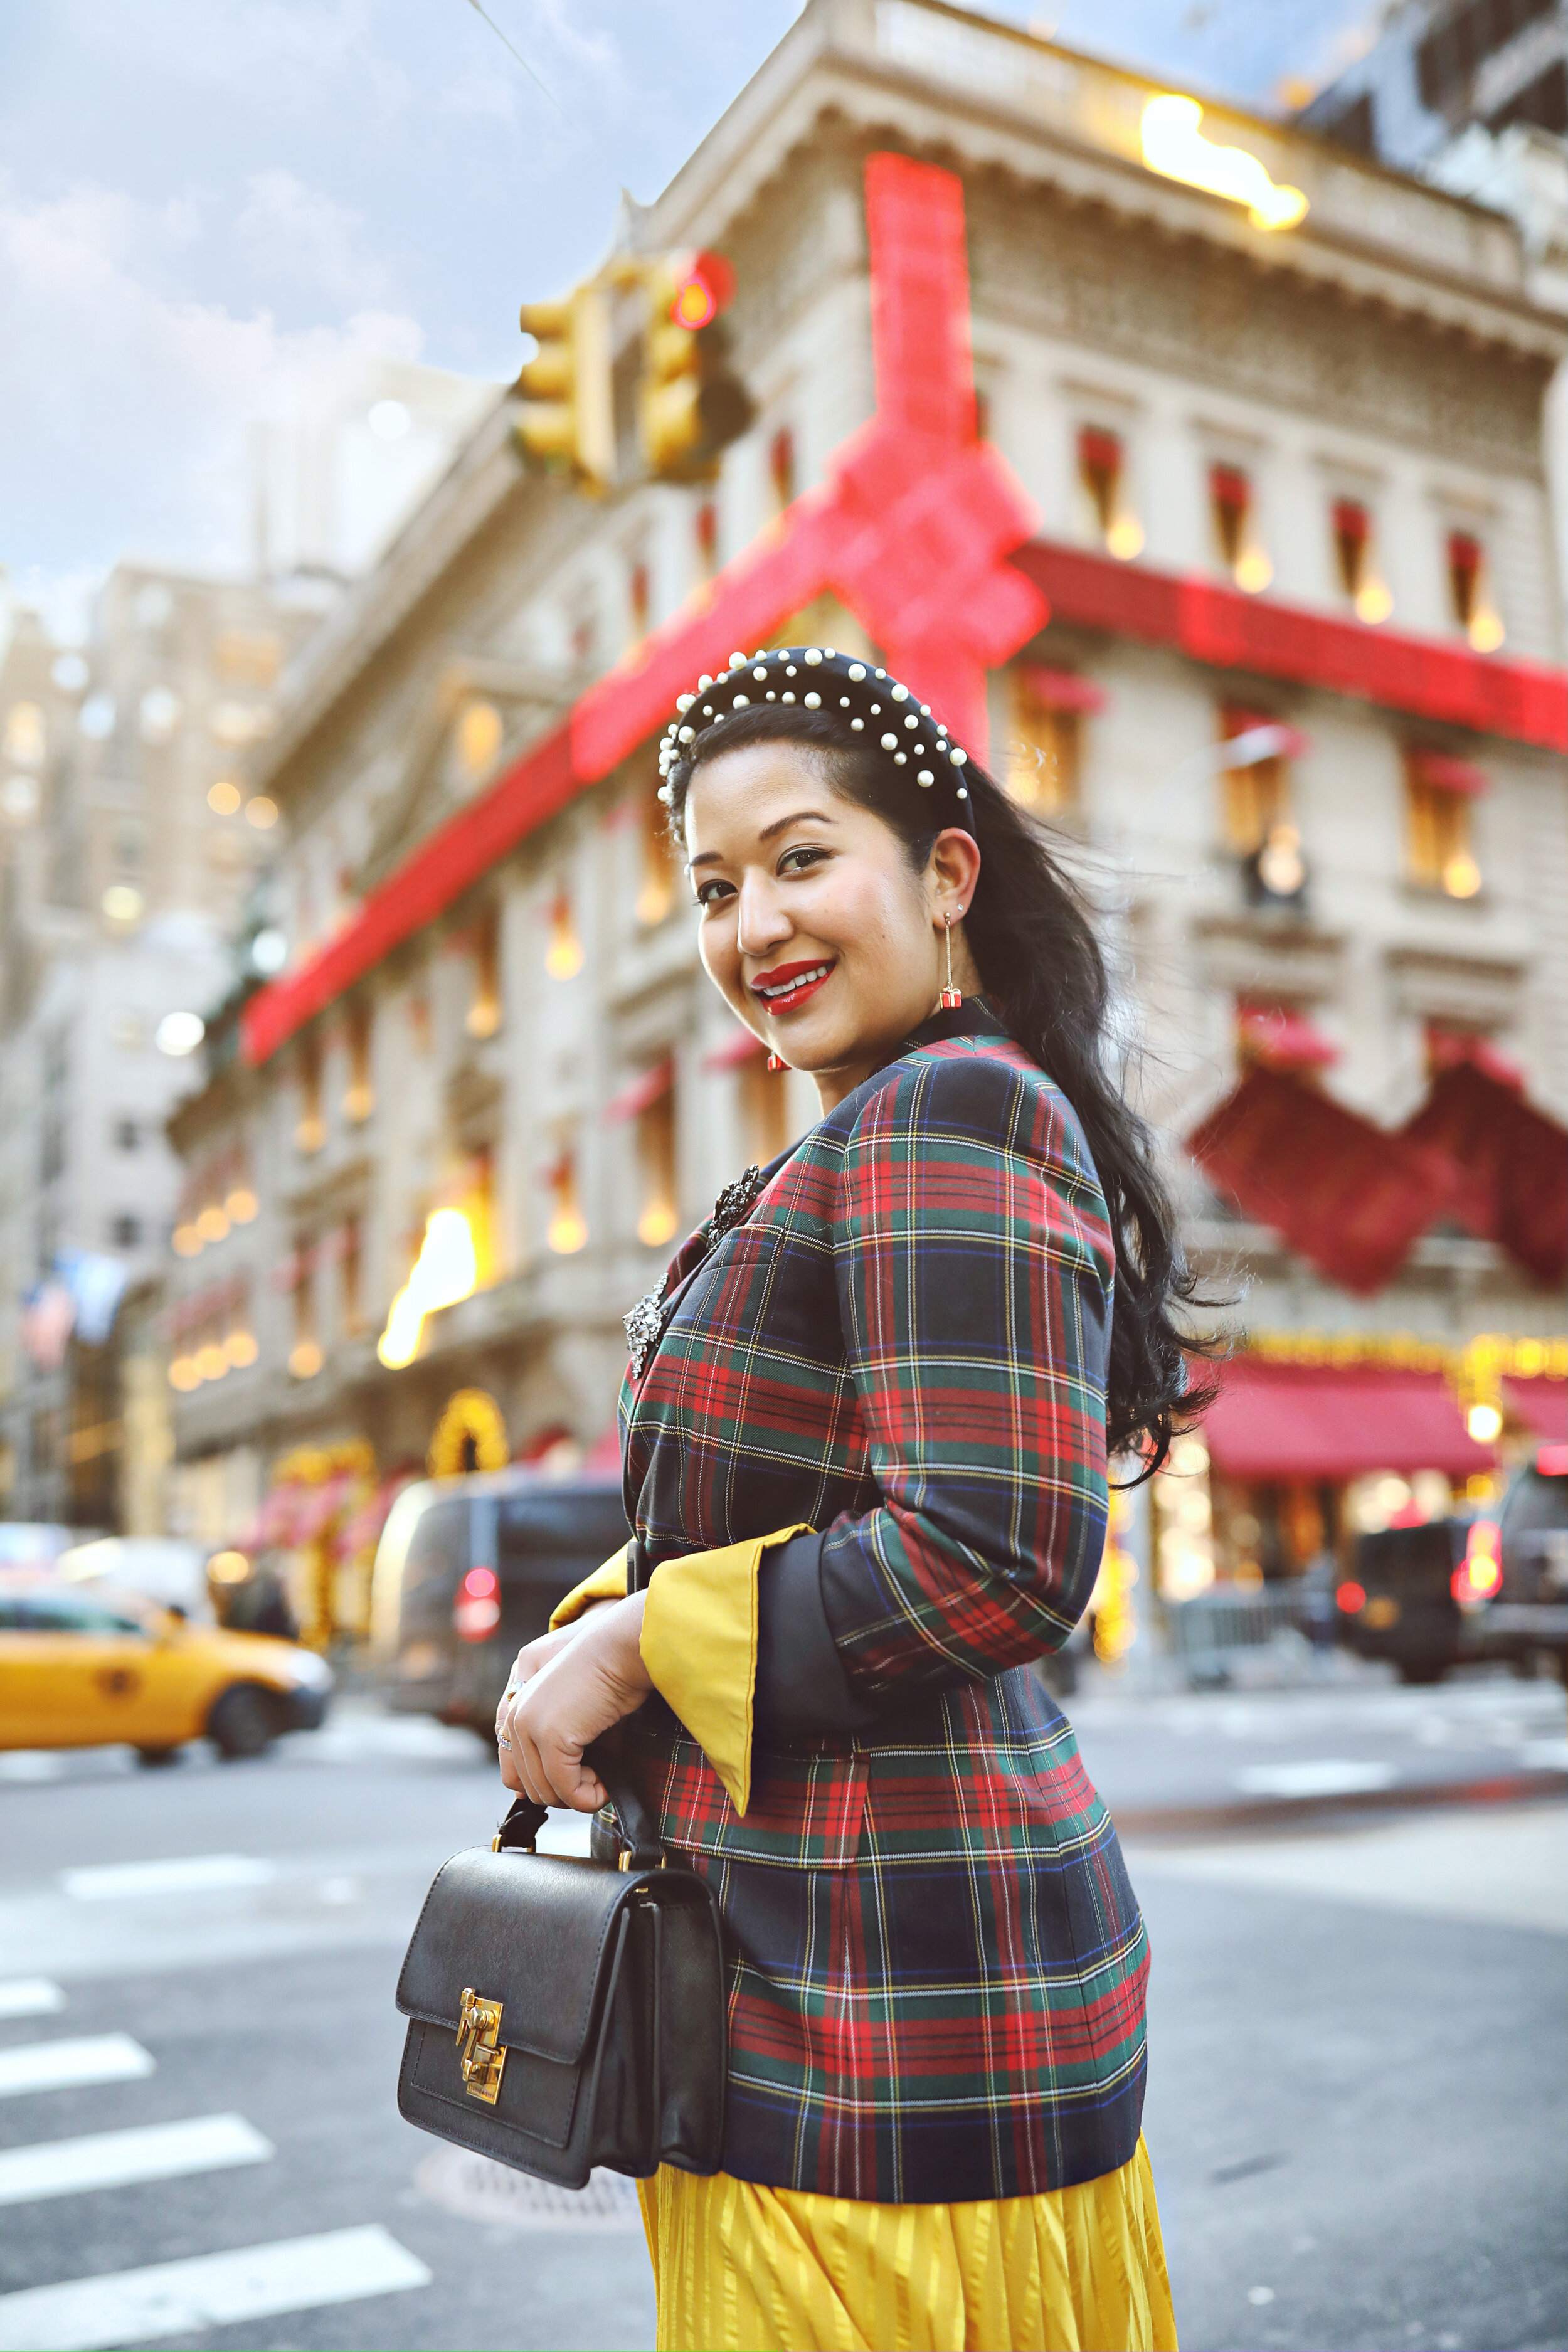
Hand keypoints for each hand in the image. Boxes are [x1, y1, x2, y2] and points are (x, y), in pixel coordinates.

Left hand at [496, 1594, 650, 1810]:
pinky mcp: (551, 1736)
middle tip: (595, 1783)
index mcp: (517, 1709)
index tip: (574, 1788)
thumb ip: (561, 1747)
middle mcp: (516, 1718)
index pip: (512, 1771)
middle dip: (565, 1794)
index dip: (544, 1787)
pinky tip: (605, 1784)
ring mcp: (530, 1727)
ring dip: (578, 1796)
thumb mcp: (575, 1715)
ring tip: (602, 1781)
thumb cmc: (608, 1678)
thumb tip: (564, 1794)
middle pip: (529, 1787)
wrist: (620, 1650)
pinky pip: (566, 1788)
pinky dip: (588, 1797)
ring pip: (546, 1793)